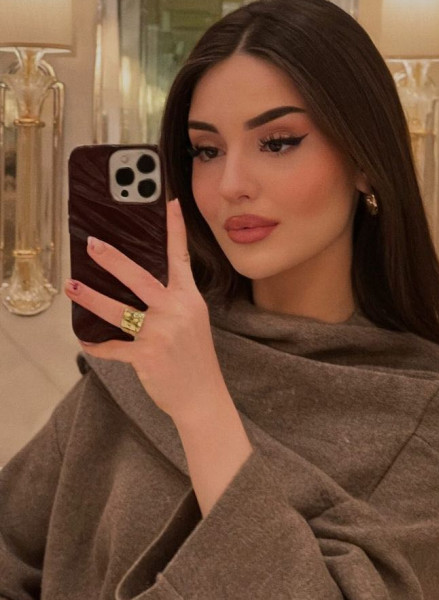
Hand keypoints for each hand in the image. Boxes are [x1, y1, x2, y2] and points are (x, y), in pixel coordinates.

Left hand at [64, 198, 225, 422]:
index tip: (168, 202)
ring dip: (91, 298)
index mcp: (189, 299)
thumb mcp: (193, 322)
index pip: (180, 257)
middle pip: (139, 277)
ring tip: (72, 287)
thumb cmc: (196, 360)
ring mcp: (160, 334)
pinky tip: (86, 340)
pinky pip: (113, 347)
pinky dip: (97, 345)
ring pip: (118, 311)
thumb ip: (173, 302)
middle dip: (112, 259)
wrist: (203, 397)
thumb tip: (141, 285)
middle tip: (92, 244)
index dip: (175, 228)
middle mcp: (175, 312)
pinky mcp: (146, 356)